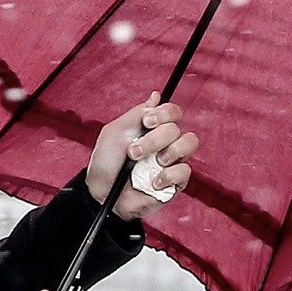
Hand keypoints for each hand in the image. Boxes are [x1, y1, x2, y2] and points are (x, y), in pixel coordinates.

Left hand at [86, 91, 197, 219]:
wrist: (102, 194)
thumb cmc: (106, 163)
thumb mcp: (115, 132)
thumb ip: (136, 114)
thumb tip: (156, 96)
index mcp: (152, 129)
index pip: (172, 111)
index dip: (164, 113)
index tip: (147, 122)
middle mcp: (165, 142)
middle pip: (176, 128)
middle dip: (154, 139)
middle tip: (135, 152)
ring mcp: (172, 161)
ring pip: (189, 143)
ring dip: (168, 152)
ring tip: (150, 163)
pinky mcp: (176, 182)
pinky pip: (185, 171)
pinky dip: (168, 175)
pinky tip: (154, 181)